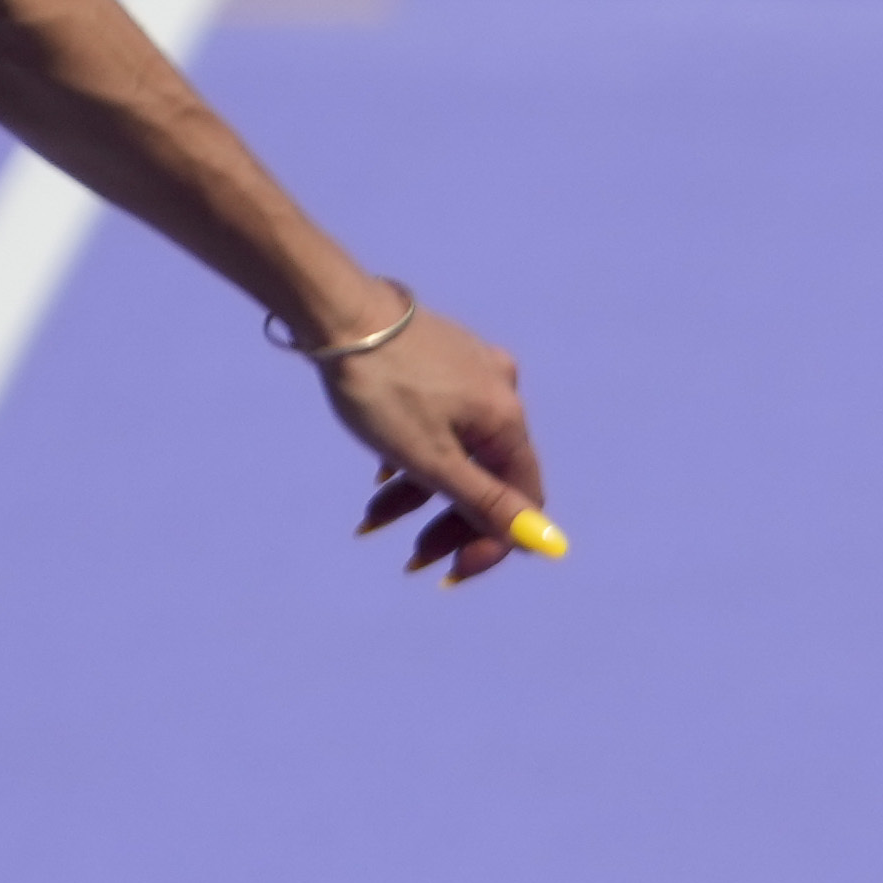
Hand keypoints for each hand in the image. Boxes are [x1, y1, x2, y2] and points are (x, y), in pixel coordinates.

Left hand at [320, 298, 559, 582]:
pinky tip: (380, 472)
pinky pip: (439, 424)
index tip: (452, 571)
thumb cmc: (382, 387)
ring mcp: (471, 372)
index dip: (492, 543)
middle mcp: (501, 394)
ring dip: (419, 495)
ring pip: (457, 453)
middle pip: (488, 480)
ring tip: (372, 517)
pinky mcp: (441, 359)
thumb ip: (488, 503)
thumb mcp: (432, 460)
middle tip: (411, 558)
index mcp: (507, 420)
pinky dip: (414, 455)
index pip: (521, 500)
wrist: (335, 310)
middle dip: (447, 524)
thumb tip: (547, 542)